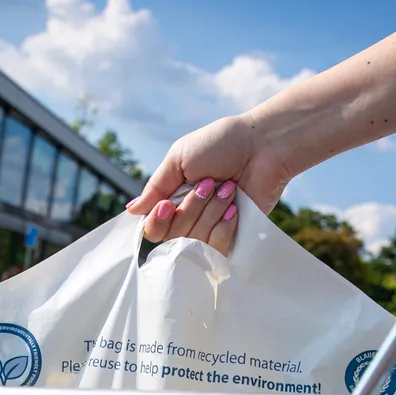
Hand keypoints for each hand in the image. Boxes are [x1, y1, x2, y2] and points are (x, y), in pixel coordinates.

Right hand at [124, 114, 293, 254]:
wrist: (263, 147)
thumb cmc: (221, 145)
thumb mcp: (179, 158)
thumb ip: (156, 187)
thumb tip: (132, 211)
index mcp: (174, 199)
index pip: (154, 229)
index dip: (158, 222)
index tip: (167, 206)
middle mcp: (191, 218)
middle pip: (174, 237)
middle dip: (191, 208)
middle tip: (209, 183)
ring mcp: (212, 229)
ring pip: (196, 243)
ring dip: (210, 213)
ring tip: (227, 188)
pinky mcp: (235, 237)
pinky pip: (218, 249)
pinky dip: (224, 227)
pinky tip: (234, 208)